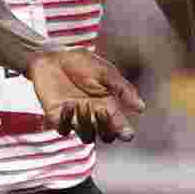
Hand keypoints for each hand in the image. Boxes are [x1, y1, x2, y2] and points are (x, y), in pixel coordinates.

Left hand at [27, 48, 145, 143]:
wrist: (52, 56)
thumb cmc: (80, 63)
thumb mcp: (105, 72)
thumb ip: (122, 88)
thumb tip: (141, 108)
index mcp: (108, 107)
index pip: (120, 128)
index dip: (125, 134)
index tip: (126, 133)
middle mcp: (93, 117)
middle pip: (106, 137)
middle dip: (106, 129)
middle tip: (101, 110)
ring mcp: (75, 119)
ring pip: (86, 137)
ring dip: (86, 124)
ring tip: (82, 104)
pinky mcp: (56, 117)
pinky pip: (63, 130)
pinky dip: (67, 121)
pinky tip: (68, 104)